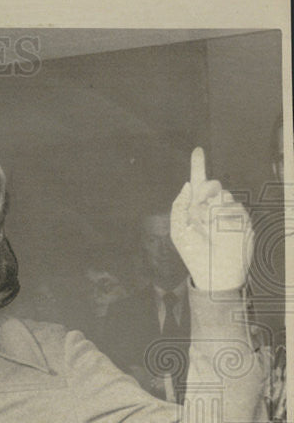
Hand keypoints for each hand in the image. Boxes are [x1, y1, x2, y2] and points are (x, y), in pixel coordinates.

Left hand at [170, 147, 252, 290]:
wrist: (215, 272)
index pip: (197, 184)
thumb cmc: (194, 254)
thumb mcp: (179, 230)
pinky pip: (235, 209)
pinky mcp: (243, 219)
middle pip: (212, 185)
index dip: (198, 166)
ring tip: (210, 228)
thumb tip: (188, 185)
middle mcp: (212, 208)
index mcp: (196, 209)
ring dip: (214, 209)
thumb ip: (179, 206)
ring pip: (225, 196)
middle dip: (206, 190)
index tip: (198, 150)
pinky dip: (226, 218)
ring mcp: (228, 213)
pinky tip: (222, 232)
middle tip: (202, 204)